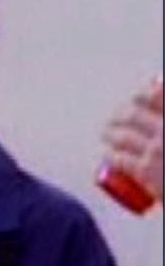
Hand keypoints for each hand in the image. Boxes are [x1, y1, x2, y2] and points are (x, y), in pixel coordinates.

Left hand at [101, 76, 163, 197]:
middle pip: (134, 115)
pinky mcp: (147, 170)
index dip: (143, 95)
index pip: (157, 95)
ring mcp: (157, 149)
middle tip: (115, 119)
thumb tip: (160, 96)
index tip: (137, 97)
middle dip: (120, 115)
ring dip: (110, 133)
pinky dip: (111, 155)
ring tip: (107, 134)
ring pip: (123, 136)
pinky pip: (120, 159)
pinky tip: (107, 154)